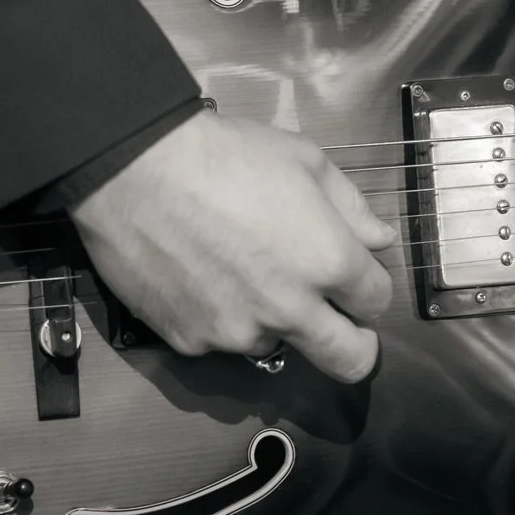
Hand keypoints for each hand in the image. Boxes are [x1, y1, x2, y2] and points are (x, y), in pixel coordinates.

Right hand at [69, 111, 395, 381]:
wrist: (133, 169)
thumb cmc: (224, 154)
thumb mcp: (304, 160)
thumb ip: (351, 208)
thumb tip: (380, 240)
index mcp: (329, 262)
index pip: (377, 301)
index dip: (368, 286)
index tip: (353, 275)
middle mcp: (291, 310)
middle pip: (350, 360)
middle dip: (356, 345)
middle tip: (340, 324)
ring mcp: (238, 333)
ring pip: (278, 345)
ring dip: (276, 322)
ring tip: (241, 273)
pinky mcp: (192, 342)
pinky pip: (222, 341)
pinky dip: (222, 318)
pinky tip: (201, 276)